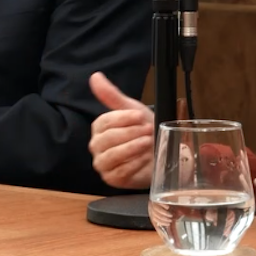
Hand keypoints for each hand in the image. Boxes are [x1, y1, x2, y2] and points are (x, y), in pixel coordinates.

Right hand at [88, 71, 153, 188]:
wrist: (161, 152)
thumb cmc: (145, 130)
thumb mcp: (132, 110)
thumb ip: (112, 95)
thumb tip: (95, 76)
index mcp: (99, 128)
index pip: (103, 122)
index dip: (122, 119)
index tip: (140, 116)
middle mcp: (97, 146)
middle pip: (106, 140)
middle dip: (130, 133)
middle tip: (148, 130)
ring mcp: (104, 164)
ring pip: (111, 156)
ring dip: (132, 148)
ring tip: (148, 142)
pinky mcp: (113, 179)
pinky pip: (120, 172)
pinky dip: (134, 164)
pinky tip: (145, 157)